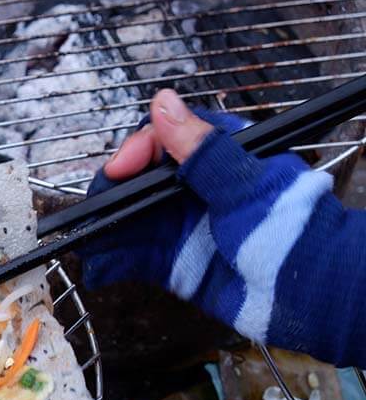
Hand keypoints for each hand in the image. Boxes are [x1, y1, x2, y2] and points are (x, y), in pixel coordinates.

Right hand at [80, 89, 365, 367]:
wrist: (313, 296)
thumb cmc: (291, 230)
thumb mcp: (243, 184)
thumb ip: (199, 149)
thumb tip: (163, 102)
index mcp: (216, 157)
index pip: (161, 141)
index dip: (135, 153)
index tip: (118, 171)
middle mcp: (196, 189)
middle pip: (137, 181)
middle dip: (111, 195)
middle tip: (93, 213)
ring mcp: (184, 227)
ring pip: (131, 220)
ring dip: (106, 230)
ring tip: (86, 245)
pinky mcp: (177, 263)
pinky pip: (136, 256)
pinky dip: (114, 260)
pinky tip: (99, 266)